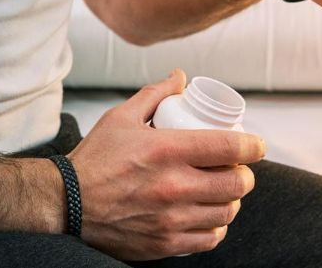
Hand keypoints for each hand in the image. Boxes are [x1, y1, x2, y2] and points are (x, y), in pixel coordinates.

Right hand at [66, 69, 262, 259]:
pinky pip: (208, 239)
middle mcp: (173, 186)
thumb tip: (179, 77)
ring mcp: (170, 219)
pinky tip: (209, 216)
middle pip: (236, 184)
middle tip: (238, 169)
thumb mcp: (122, 117)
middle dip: (245, 175)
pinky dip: (216, 228)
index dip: (252, 146)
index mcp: (166, 150)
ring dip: (232, 201)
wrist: (66, 203)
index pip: (228, 148)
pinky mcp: (164, 244)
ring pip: (226, 213)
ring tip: (225, 192)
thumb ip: (154, 94)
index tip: (256, 145)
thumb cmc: (94, 159)